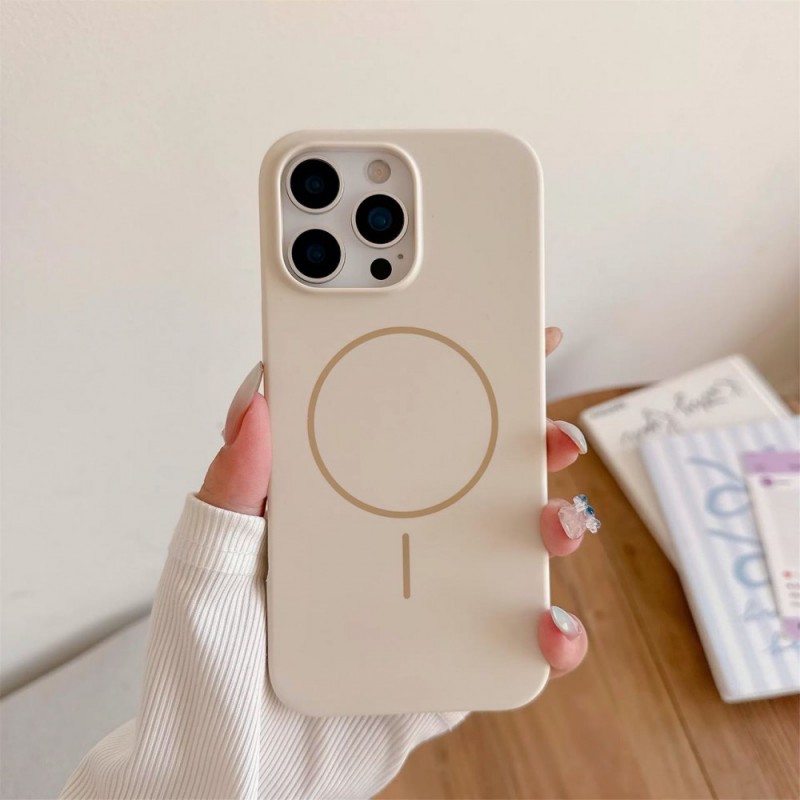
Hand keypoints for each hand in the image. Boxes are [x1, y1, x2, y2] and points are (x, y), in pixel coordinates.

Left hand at [198, 326, 593, 679]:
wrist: (231, 779)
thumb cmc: (208, 672)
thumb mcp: (207, 570)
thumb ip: (232, 491)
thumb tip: (258, 403)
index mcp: (335, 503)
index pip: (397, 423)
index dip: (449, 376)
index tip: (499, 334)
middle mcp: (386, 539)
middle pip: (469, 474)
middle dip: (525, 445)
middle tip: (551, 435)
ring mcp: (422, 596)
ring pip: (506, 545)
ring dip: (551, 525)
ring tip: (557, 525)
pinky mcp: (447, 655)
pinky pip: (513, 636)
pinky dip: (549, 632)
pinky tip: (548, 630)